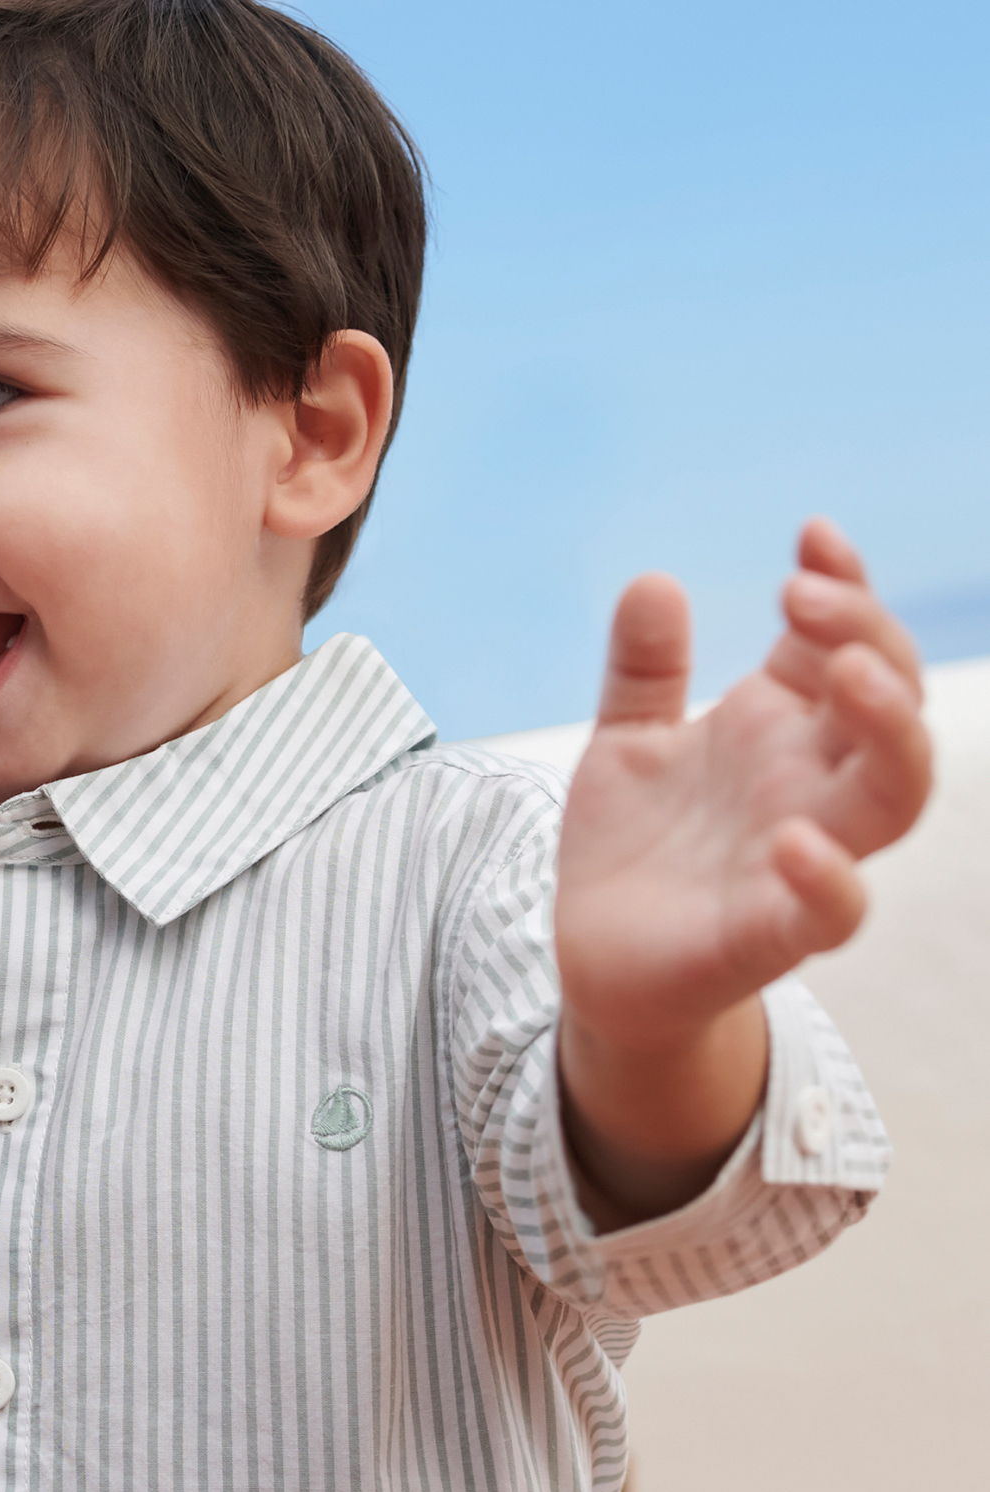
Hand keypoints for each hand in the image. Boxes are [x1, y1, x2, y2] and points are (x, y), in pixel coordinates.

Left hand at [554, 520, 930, 1220]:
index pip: (844, 646)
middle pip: (892, 704)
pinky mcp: (770, 934)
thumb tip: (653, 581)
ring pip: (895, 794)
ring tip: (844, 674)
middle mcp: (807, 786)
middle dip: (870, 637)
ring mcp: (800, 858)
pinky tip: (794, 841)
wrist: (596, 958)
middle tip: (797, 595)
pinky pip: (834, 913)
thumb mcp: (625, 742)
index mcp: (779, 730)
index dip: (846, 585)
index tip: (811, 534)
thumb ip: (643, 671)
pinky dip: (829, 879)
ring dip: (890, 728)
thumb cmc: (634, 847)